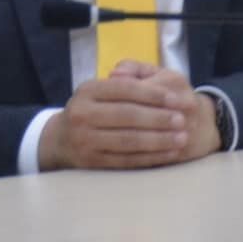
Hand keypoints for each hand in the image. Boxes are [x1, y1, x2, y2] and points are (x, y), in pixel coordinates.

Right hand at [38, 64, 220, 171]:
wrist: (60, 140)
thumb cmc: (91, 108)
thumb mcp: (100, 88)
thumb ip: (127, 78)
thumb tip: (153, 80)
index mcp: (88, 90)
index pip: (124, 89)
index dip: (152, 94)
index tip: (175, 99)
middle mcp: (82, 114)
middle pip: (127, 116)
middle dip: (158, 118)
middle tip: (182, 120)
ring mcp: (85, 140)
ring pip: (128, 141)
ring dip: (159, 140)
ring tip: (181, 138)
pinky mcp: (92, 163)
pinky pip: (126, 160)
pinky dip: (150, 157)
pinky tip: (168, 154)